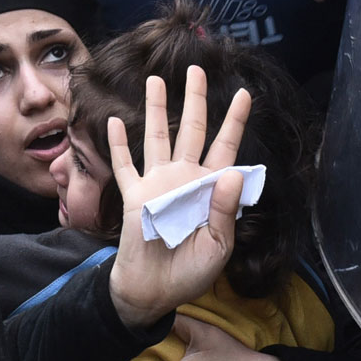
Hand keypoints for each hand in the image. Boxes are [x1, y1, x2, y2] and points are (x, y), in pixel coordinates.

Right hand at [106, 66, 254, 330]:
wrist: (153, 290)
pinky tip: (114, 121)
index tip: (245, 94)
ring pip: (157, 137)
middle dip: (195, 99)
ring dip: (155, 109)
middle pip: (191, 130)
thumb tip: (233, 174)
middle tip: (196, 70)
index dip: (235, 121)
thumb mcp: (217, 246)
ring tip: (156, 80)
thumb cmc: (189, 272)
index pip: (225, 147)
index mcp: (210, 189)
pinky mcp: (134, 195)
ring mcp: (157, 184)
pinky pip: (126, 165)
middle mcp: (184, 178)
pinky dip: (118, 144)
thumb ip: (225, 210)